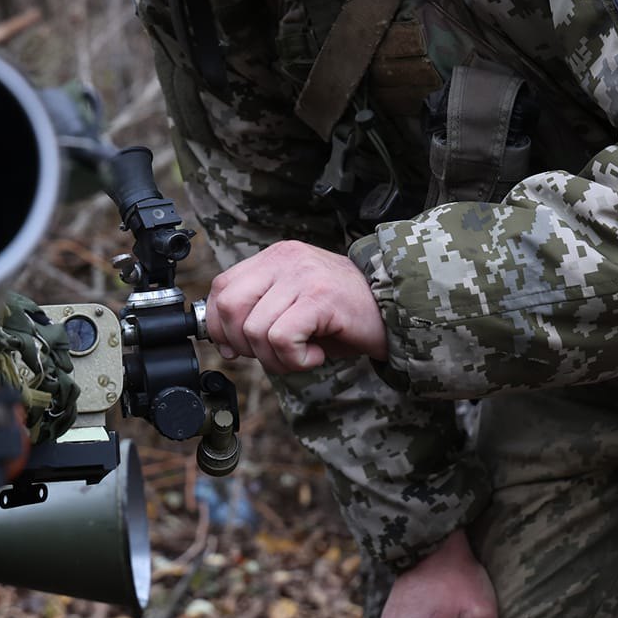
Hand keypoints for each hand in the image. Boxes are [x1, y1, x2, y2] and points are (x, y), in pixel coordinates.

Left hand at [203, 240, 385, 372]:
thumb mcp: (293, 307)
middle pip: (230, 307)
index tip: (236, 347)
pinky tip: (317, 354)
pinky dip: (295, 359)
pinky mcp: (319, 297)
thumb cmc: (346, 317)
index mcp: (275, 257)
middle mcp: (285, 259)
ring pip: (255, 329)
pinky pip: (281, 338)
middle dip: (244, 345)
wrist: (398, 313)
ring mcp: (302, 275)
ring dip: (276, 358)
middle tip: (276, 353)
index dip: (219, 325)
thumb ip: (258, 314)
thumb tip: (222, 343)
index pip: (220, 288)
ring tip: (305, 354)